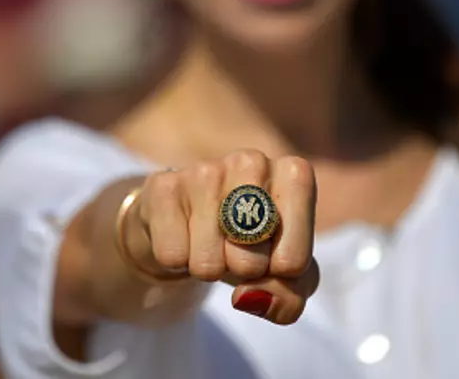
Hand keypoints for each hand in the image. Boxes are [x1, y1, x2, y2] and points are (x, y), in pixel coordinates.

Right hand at [126, 150, 318, 324]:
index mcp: (294, 175)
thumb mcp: (285, 277)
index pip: (294, 261)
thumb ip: (287, 297)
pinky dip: (177, 260)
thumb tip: (247, 297)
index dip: (279, 276)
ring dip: (208, 268)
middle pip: (250, 263)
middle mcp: (252, 162)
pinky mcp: (165, 185)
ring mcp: (206, 170)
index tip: (275, 258)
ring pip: (208, 263)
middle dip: (243, 272)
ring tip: (210, 242)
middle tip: (237, 248)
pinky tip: (184, 235)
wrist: (194, 225)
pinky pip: (173, 255)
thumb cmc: (251, 246)